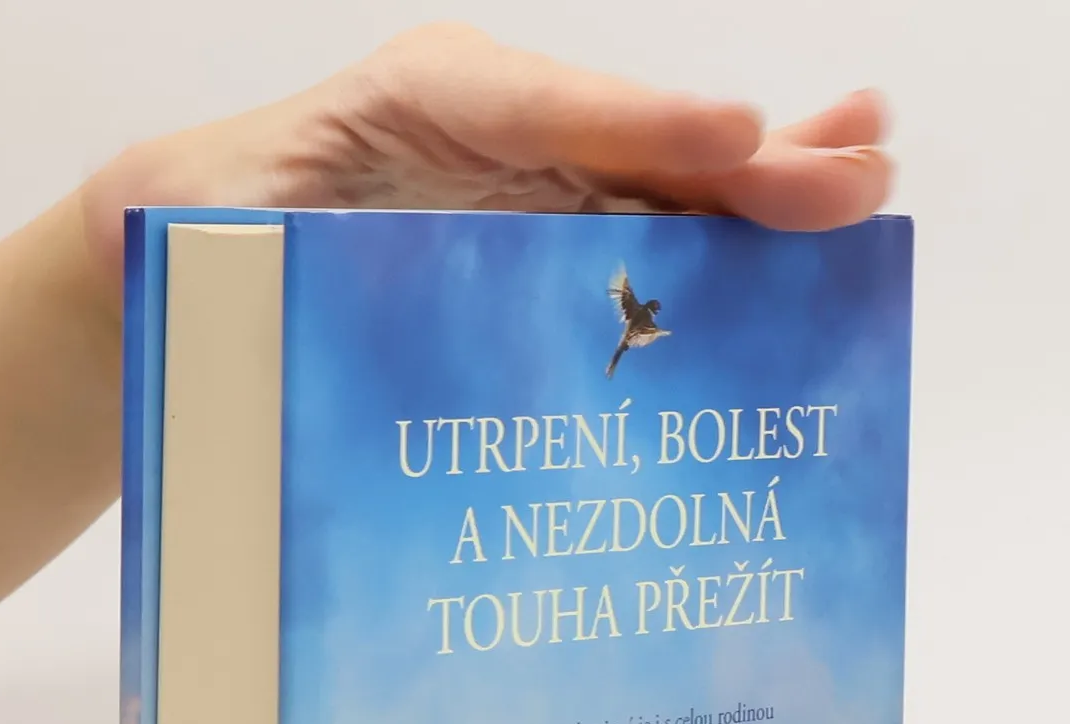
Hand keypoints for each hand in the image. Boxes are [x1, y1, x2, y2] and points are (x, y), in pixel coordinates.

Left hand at [80, 24, 890, 290]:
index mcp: (418, 105)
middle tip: (849, 173)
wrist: (204, 271)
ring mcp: (543, 199)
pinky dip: (736, 261)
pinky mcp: (561, 257)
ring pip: (671, 196)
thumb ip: (239, 224)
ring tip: (867, 177)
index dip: (633, 127)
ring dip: (773, 197)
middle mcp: (503, 142)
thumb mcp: (202, 218)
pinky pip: (657, 254)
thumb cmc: (203, 235)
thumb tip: (238, 244)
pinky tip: (811, 260)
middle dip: (745, 163)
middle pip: (638, 144)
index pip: (529, 108)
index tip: (727, 142)